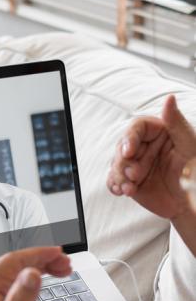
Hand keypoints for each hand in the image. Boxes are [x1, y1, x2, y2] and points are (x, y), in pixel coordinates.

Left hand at [0, 247, 70, 300]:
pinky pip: (18, 277)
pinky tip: (49, 276)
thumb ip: (22, 298)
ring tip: (64, 269)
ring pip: (20, 268)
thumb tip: (32, 274)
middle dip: (44, 259)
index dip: (39, 254)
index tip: (58, 252)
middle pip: (18, 261)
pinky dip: (35, 275)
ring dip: (42, 266)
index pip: (14, 259)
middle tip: (66, 263)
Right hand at [107, 95, 195, 219]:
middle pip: (121, 147)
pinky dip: (114, 185)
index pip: (137, 127)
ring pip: (116, 164)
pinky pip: (113, 180)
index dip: (129, 138)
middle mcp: (144, 147)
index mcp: (158, 133)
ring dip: (119, 176)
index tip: (129, 152)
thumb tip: (169, 98)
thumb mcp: (190, 144)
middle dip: (124, 163)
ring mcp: (135, 164)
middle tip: (134, 175)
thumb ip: (177, 122)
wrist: (193, 201)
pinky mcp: (130, 181)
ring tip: (129, 189)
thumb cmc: (195, 170)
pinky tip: (121, 191)